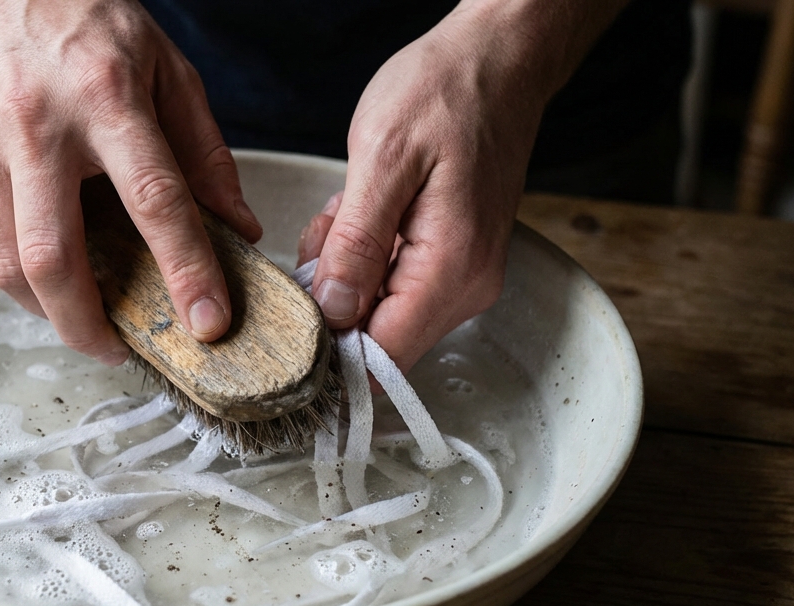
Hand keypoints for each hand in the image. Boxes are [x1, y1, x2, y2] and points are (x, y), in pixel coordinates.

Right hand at [0, 0, 261, 364]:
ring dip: (47, 312)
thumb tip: (238, 229)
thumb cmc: (89, 20)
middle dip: (88, 326)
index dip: (185, 271)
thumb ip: (205, 152)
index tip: (209, 324)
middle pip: (54, 258)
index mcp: (105, 98)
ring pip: (6, 264)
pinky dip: (11, 281)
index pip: (153, 201)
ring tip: (84, 320)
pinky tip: (43, 285)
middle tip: (119, 350)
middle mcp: (36, 126)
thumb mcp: (167, 69)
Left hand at [298, 0, 624, 372]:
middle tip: (329, 226)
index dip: (329, 346)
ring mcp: (465, 278)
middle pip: (376, 337)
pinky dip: (365, 254)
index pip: (382, 355)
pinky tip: (367, 208)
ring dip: (347, 268)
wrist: (496, 61)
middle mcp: (467, 287)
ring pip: (379, 311)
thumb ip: (356, 244)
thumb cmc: (444, 93)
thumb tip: (334, 312)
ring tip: (352, 206)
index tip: (297, 304)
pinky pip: (393, 284)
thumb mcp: (383, 158)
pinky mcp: (456, 263)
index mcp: (451, 269)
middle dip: (333, 294)